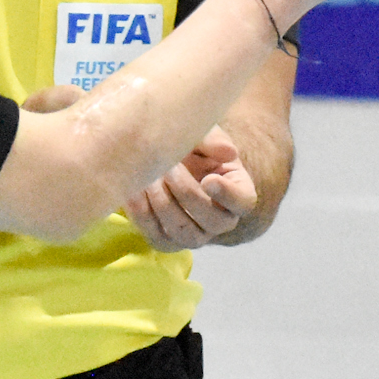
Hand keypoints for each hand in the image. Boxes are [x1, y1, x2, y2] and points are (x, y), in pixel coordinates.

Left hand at [124, 127, 258, 249]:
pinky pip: (157, 237)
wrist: (159, 159)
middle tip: (168, 166)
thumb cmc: (190, 147)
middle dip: (186, 192)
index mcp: (239, 193)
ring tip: (150, 176)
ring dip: (163, 202)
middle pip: (213, 220)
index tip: (208, 179)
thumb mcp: (202, 135)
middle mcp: (221, 221)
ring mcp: (195, 236)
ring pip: (183, 231)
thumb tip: (228, 152)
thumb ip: (213, 140)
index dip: (228, 195)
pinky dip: (143, 213)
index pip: (243, 202)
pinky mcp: (167, 243)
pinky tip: (135, 190)